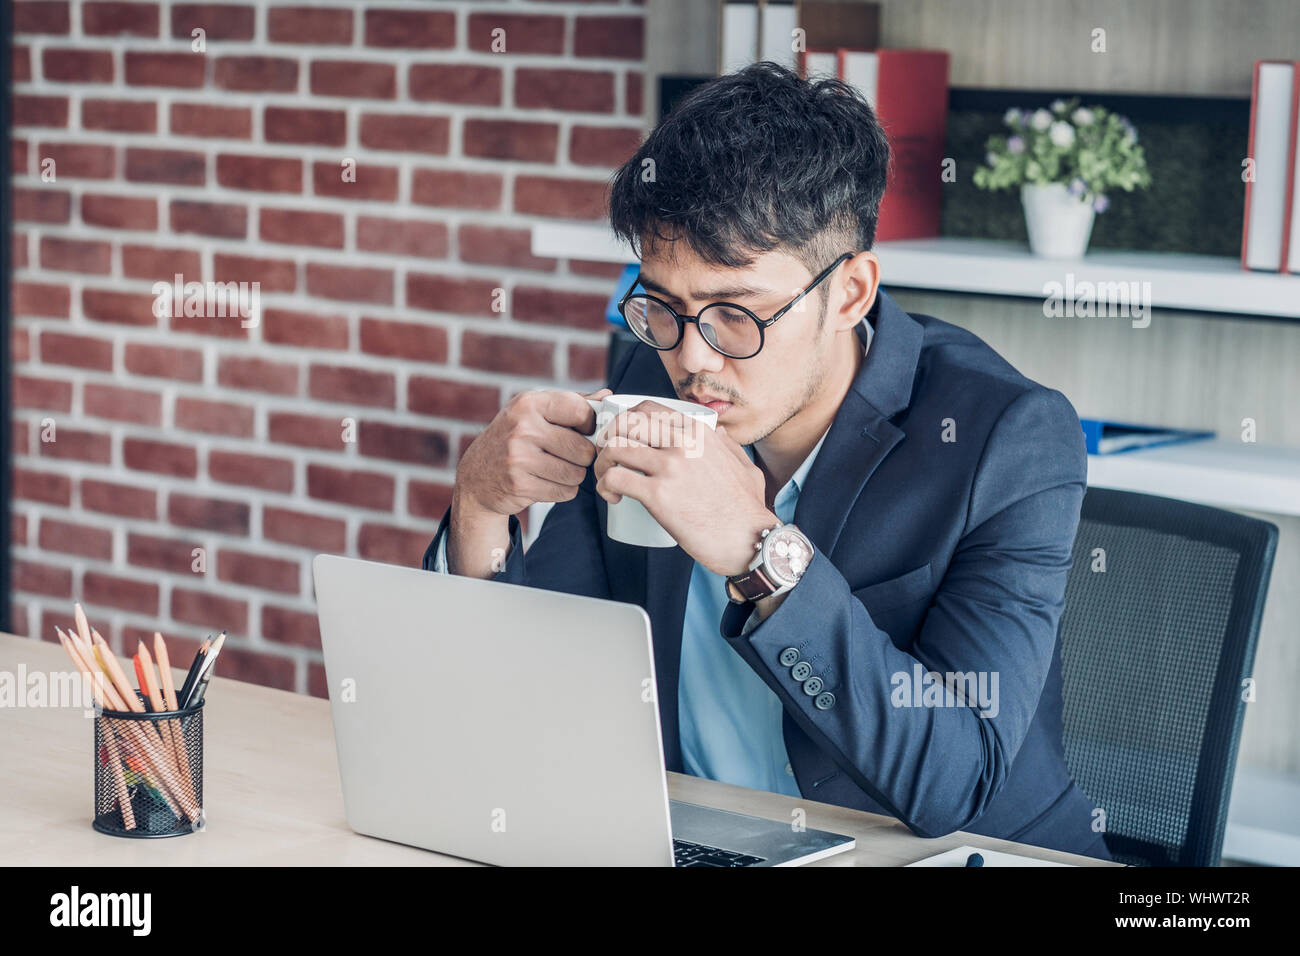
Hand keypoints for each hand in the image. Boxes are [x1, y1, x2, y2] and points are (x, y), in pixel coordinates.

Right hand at [454, 386, 611, 519]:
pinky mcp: (520, 485)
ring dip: (573, 475)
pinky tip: (546, 482)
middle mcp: (522, 428)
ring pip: (577, 473)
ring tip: (556, 469)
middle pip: (583, 448)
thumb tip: (607, 395)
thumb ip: (571, 403)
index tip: (584, 431)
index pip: (580, 411)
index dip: (590, 424)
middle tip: (568, 456)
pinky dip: (562, 490)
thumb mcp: (534, 412)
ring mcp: (519, 458)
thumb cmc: (513, 439)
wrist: (477, 477)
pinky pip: (565, 492)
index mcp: (529, 404)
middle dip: (582, 456)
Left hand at [592, 400, 778, 576]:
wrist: (750, 540)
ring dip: (602, 463)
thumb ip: (729, 447)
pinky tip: (611, 496)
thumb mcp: (745, 466)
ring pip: (614, 447)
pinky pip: (614, 478)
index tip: (622, 439)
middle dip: (608, 437)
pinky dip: (603, 486)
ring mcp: (670, 467)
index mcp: (699, 433)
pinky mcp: (658, 495)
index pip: (648, 409)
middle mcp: (683, 442)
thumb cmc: (747, 511)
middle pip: (625, 423)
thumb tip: (719, 434)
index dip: (625, 421)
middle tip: (608, 459)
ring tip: (606, 480)